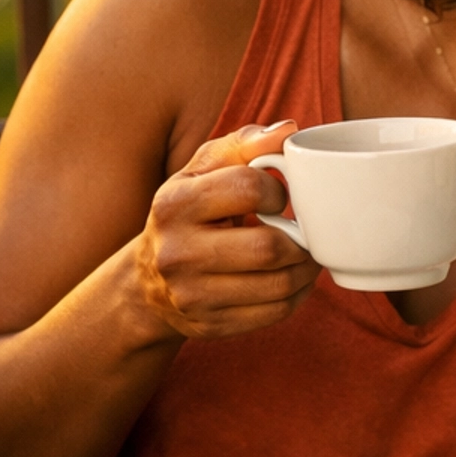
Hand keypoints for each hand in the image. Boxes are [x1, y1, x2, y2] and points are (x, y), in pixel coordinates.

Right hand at [133, 123, 321, 338]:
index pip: (248, 188)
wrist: (147, 282)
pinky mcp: (210, 325)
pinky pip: (275, 313)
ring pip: (278, 284)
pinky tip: (294, 280)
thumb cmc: (189, 212)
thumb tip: (290, 130)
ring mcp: (191, 295)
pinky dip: (298, 295)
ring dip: (307, 269)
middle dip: (301, 239)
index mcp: (174, 204)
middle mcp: (176, 252)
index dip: (279, 191)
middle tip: (308, 232)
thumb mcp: (203, 170)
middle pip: (268, 247)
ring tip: (307, 254)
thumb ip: (245, 144)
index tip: (280, 197)